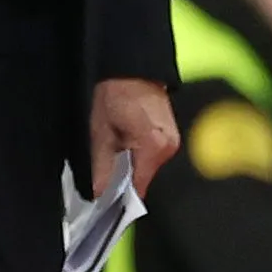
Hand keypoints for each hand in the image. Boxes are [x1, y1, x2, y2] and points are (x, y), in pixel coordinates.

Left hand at [90, 77, 179, 197]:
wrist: (130, 66)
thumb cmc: (115, 90)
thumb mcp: (99, 130)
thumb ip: (100, 166)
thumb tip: (98, 191)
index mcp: (154, 146)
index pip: (138, 188)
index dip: (120, 198)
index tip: (104, 205)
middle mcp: (169, 145)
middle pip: (143, 177)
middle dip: (123, 178)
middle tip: (102, 172)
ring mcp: (173, 138)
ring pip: (147, 166)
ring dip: (130, 164)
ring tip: (112, 149)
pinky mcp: (171, 132)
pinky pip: (153, 153)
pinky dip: (138, 153)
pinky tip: (124, 141)